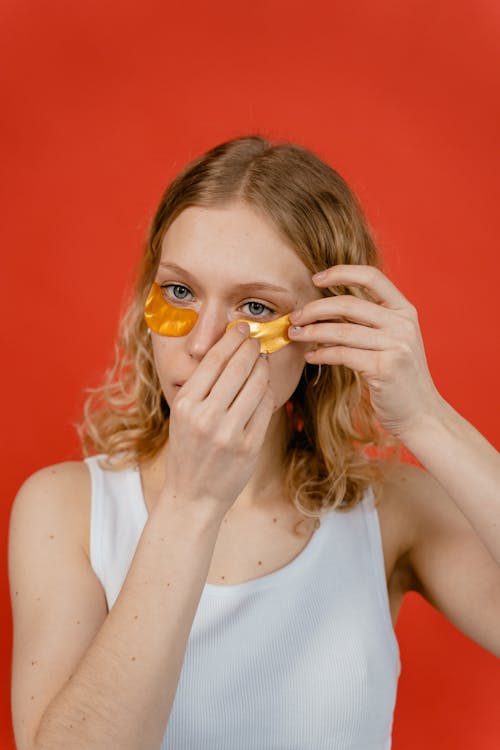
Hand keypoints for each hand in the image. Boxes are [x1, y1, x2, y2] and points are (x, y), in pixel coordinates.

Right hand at [162, 324, 274, 514]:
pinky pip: (266, 407)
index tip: (241, 328)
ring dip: (262, 367)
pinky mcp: (249, 446)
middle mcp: (206, 416)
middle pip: (238, 367)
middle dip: (251, 347)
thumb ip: (201, 385)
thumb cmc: (188, 450)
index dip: (232, 338)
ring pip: (256, 384)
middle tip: (256, 339)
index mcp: (186, 404)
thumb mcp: (183, 415)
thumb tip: (228, 348)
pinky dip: (267, 392)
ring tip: (260, 361)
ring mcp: (229, 433)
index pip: (214, 359)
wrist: (193, 495)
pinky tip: (263, 387)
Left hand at [288, 264, 442, 439]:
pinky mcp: (385, 368)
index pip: (372, 277)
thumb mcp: (393, 341)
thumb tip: (324, 308)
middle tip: (296, 317)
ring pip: (342, 331)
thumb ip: (370, 321)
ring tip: (296, 334)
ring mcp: (396, 345)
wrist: (421, 414)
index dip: (341, 272)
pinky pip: (343, 354)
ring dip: (313, 332)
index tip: (316, 278)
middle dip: (315, 309)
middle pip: (349, 304)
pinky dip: (322, 354)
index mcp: (405, 310)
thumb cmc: (399, 378)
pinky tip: (311, 356)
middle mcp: (403, 324)